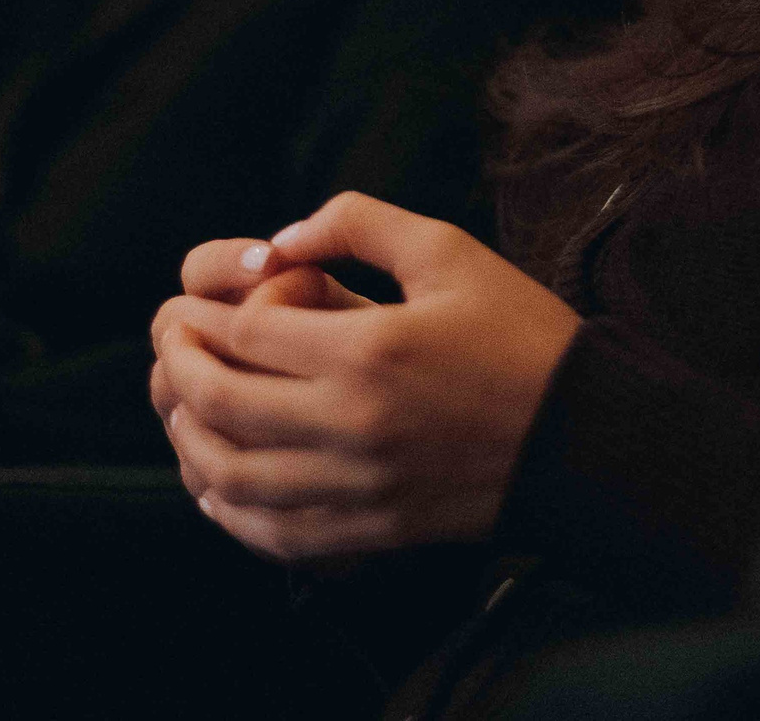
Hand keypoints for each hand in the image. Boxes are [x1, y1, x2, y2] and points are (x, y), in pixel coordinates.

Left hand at [149, 192, 579, 561]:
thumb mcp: (448, 250)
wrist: (587, 436)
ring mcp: (359, 487)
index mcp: (369, 350)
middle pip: (220, 405)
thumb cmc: (519, 335)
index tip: (195, 308)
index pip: (243, 335)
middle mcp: (353, 424)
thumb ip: (358, 223)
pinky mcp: (372, 531)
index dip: (203, 319)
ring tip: (182, 413)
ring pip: (233, 477)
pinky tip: (218, 484)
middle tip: (172, 351)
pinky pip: (273, 535)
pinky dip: (230, 513)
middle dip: (178, 373)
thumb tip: (280, 240)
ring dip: (190, 444)